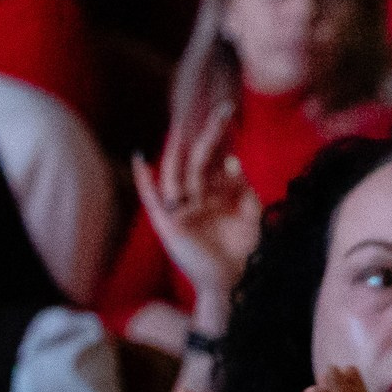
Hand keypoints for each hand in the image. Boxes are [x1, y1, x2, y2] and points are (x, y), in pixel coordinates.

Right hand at [131, 100, 261, 322]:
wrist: (237, 283)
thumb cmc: (247, 252)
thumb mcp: (252, 213)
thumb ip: (243, 187)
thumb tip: (231, 160)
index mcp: (218, 197)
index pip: (217, 160)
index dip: (223, 139)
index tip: (230, 114)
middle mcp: (198, 200)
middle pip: (200, 161)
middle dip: (210, 135)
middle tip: (221, 108)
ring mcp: (181, 212)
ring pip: (179, 173)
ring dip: (181, 148)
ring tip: (185, 123)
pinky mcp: (168, 226)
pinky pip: (152, 200)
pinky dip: (144, 181)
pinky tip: (139, 158)